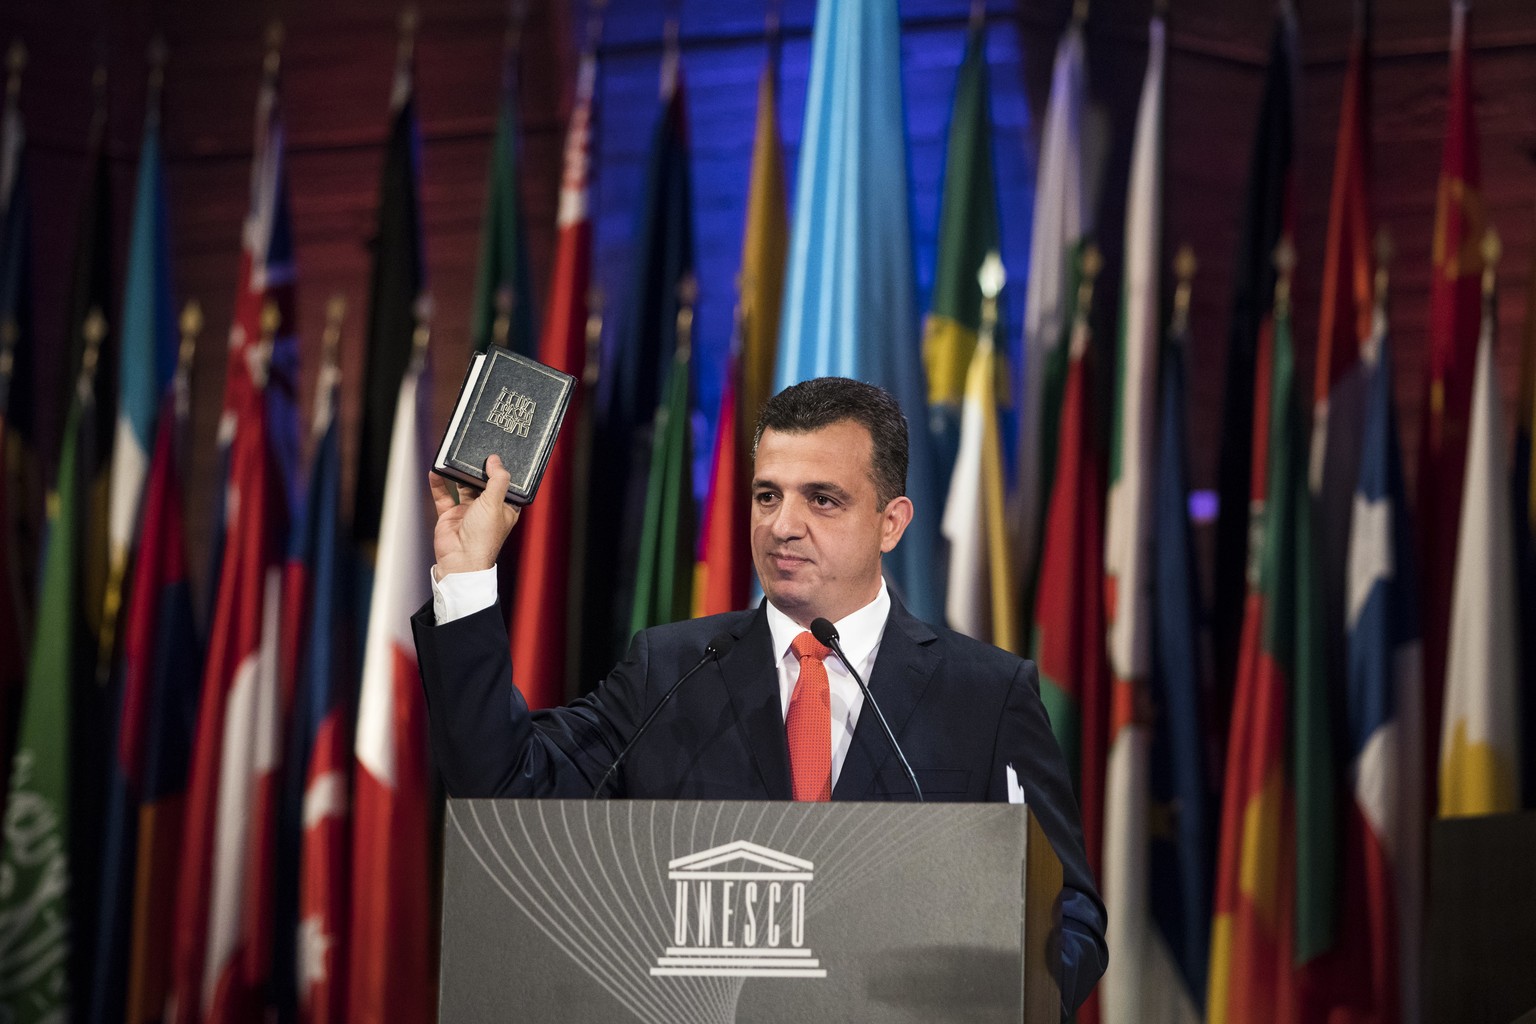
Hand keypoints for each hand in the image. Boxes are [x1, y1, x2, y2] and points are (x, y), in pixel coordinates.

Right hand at [429, 455, 520, 575]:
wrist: (460, 560)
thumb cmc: (483, 537)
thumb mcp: (495, 503)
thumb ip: (497, 480)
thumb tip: (496, 460)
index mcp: (505, 509)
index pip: (507, 486)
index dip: (504, 472)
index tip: (500, 454)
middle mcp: (487, 509)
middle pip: (483, 483)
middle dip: (479, 469)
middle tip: (476, 450)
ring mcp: (468, 511)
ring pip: (462, 487)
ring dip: (459, 474)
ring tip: (456, 456)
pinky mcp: (450, 515)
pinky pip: (443, 496)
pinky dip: (439, 484)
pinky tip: (436, 471)